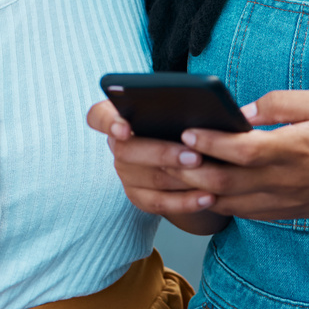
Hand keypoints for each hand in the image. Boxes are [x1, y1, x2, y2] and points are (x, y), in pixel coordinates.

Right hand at [86, 100, 218, 216]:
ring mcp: (125, 173)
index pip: (99, 116)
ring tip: (210, 173)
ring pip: (149, 178)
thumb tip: (196, 108)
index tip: (124, 130)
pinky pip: (160, 203)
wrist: (184, 149)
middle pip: (127, 151)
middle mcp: (117, 145)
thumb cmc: (180, 118)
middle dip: (163, 154)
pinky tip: (207, 196)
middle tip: (194, 156)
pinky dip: (186, 201)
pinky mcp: (139, 196)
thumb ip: (176, 105)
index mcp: (118, 115)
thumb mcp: (176, 107)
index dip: (109, 123)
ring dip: (182, 178)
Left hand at [171, 90, 308, 221]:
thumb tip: (240, 111)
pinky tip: (202, 187)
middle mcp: (285, 181)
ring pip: (229, 203)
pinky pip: (242, 212)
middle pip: (226, 182)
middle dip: (191, 169)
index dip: (210, 143)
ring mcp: (284, 202)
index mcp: (295, 150)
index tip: (187, 131)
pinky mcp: (284, 213)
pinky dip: (218, 202)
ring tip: (174, 171)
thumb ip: (280, 103)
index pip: (242, 150)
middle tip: (166, 154)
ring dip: (198, 189)